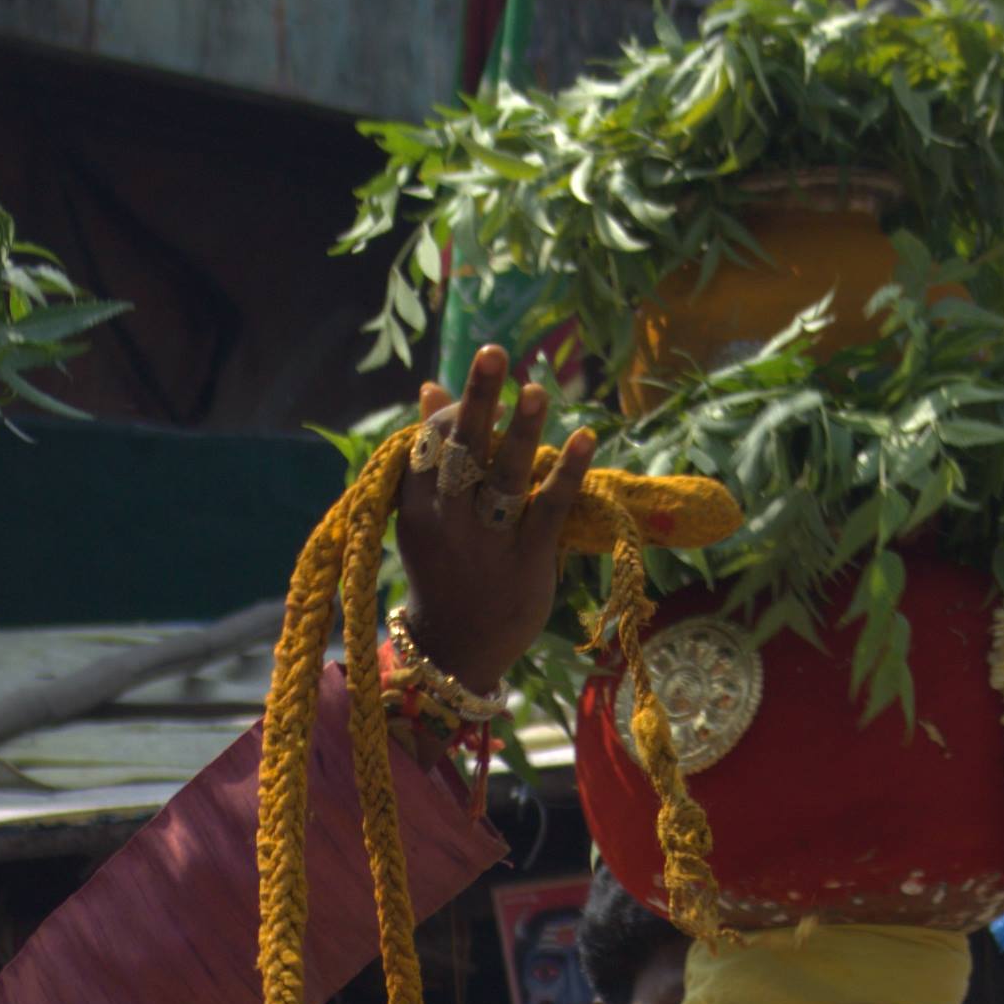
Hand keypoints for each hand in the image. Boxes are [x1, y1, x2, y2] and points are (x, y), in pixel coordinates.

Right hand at [390, 346, 600, 695]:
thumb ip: (430, 453)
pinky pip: (549, 511)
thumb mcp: (424, 514)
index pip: (431, 444)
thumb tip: (433, 386)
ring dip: (521, 432)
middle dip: (479, 401)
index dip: (455, 407)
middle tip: (495, 352)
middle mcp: (448, 521)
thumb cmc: (443, 569)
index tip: (484, 375)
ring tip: (537, 389)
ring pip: (505, 479)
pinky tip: (585, 438)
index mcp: (418, 507)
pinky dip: (566, 474)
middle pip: (464, 452)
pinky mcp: (527, 564)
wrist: (455, 650)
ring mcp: (488, 544)